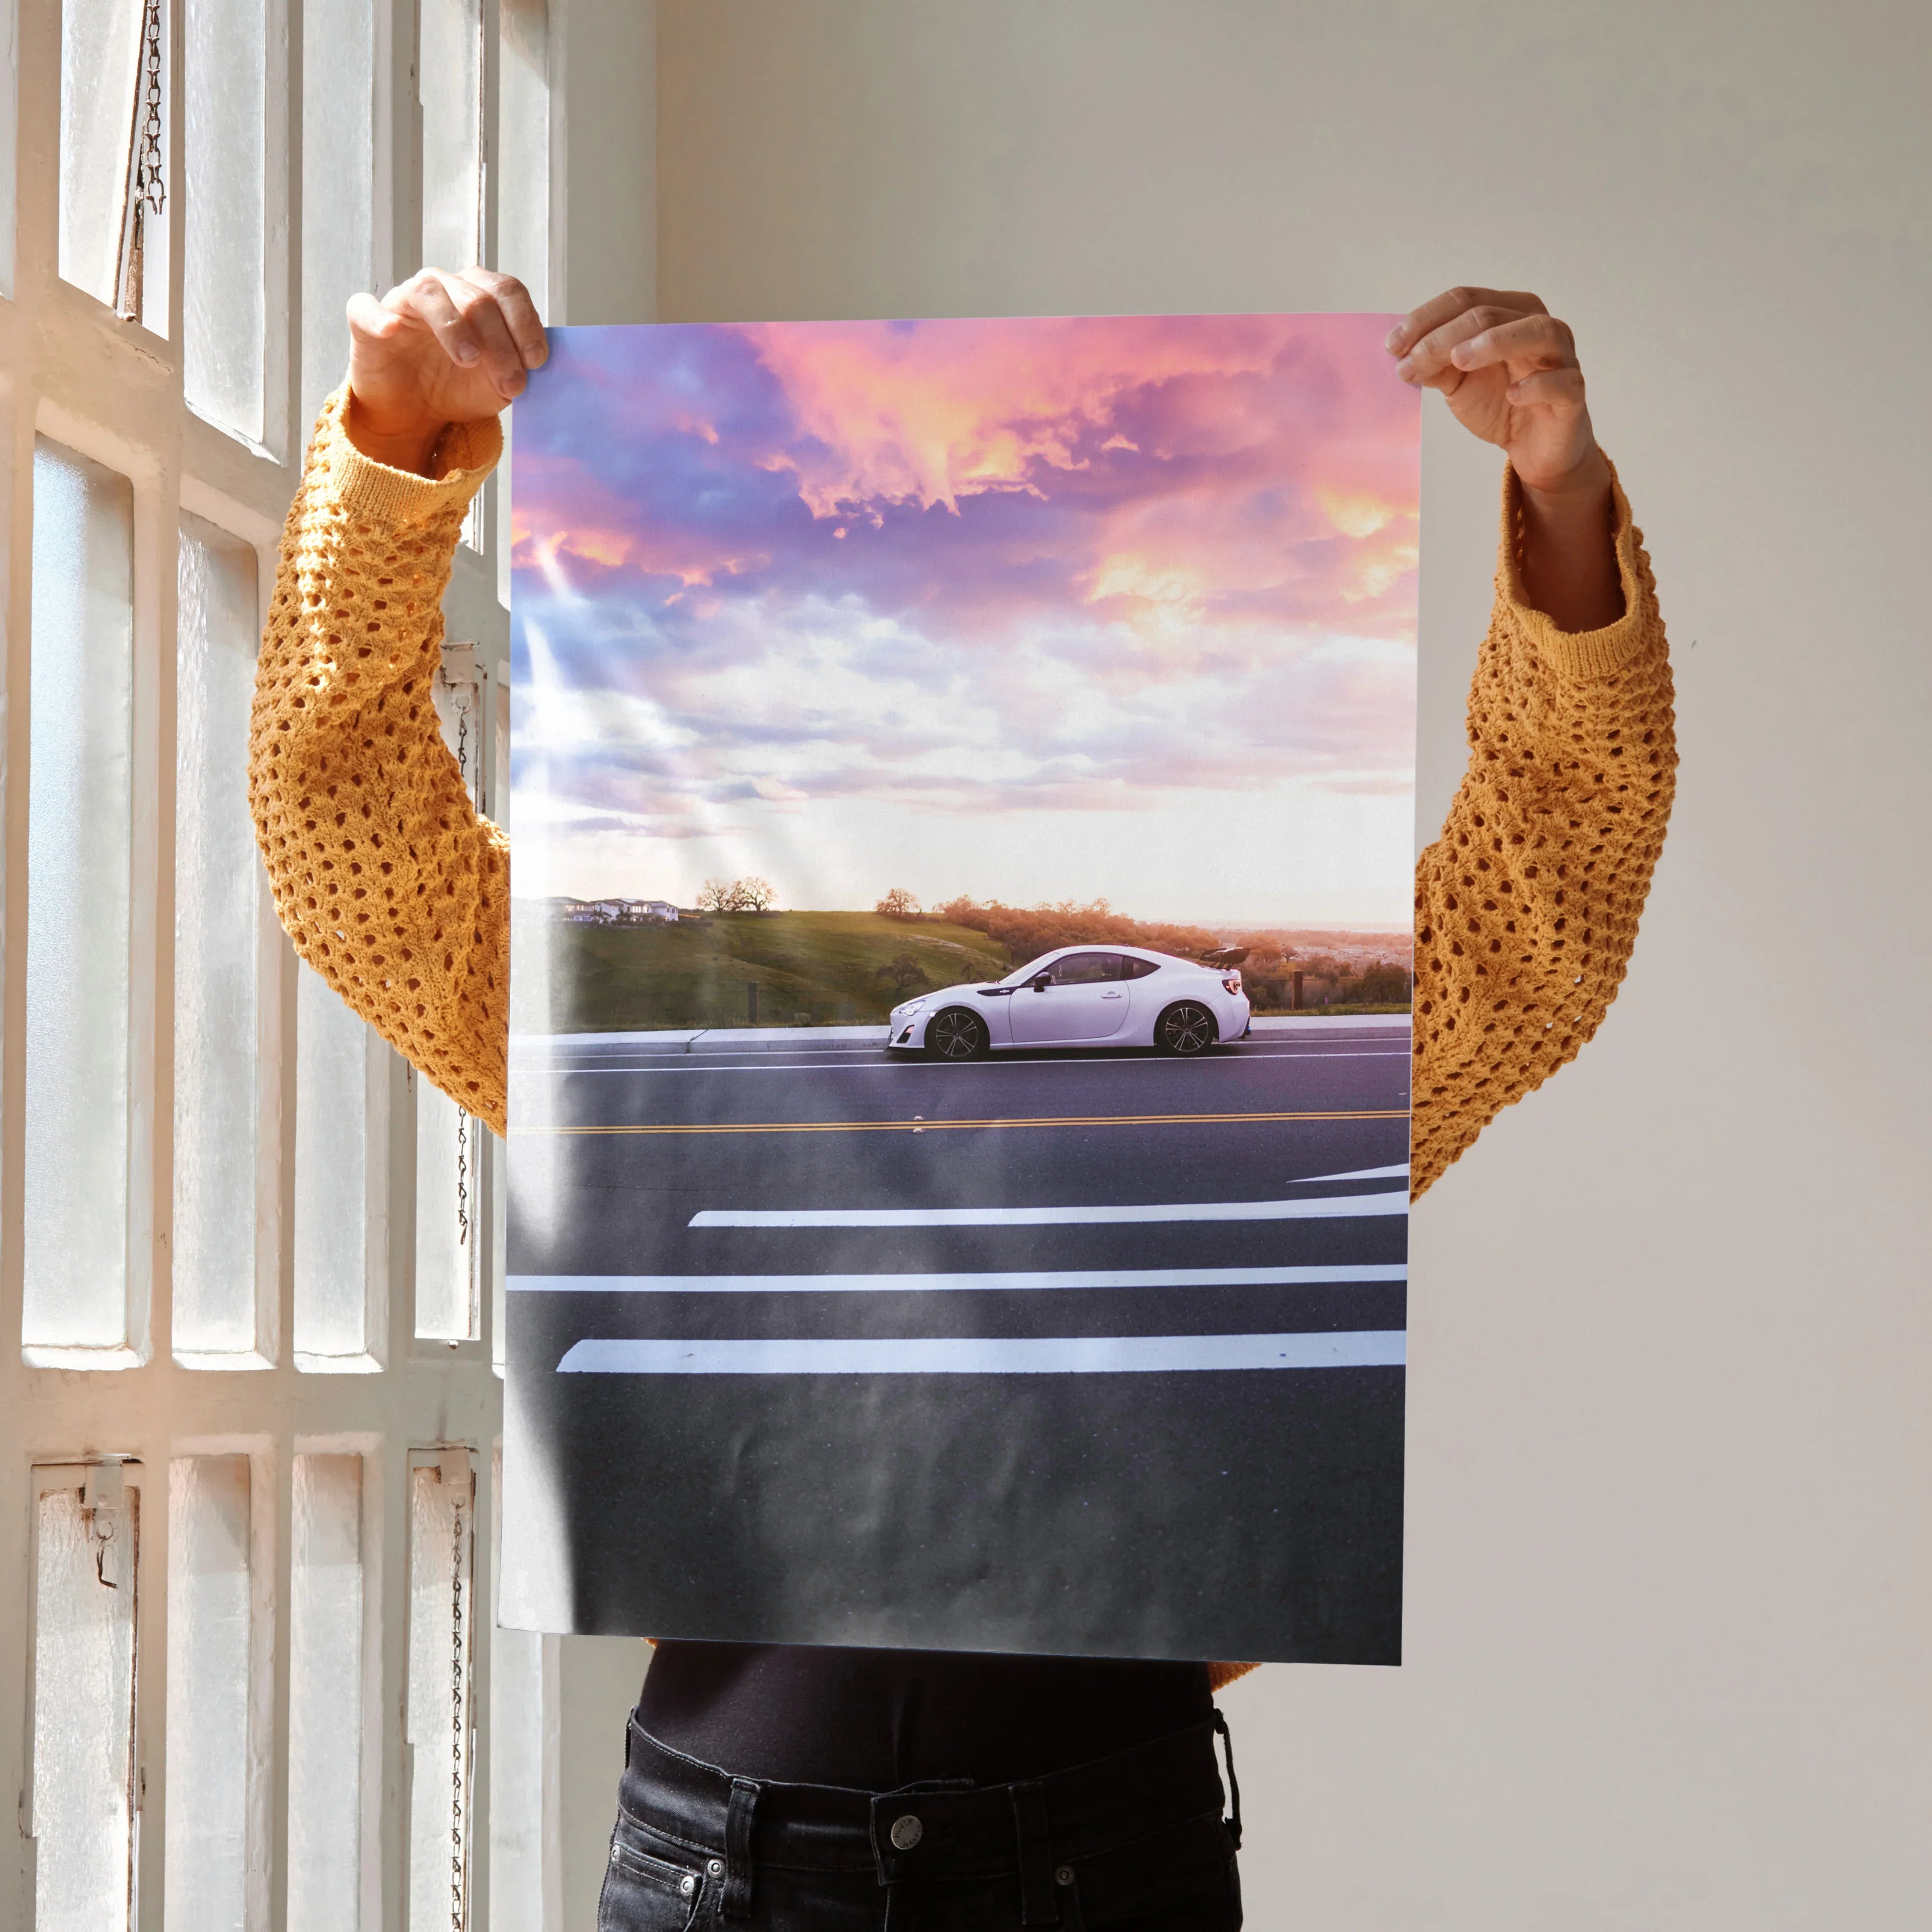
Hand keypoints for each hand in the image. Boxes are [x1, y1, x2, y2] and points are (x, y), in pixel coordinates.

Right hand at [344, 267, 546, 474]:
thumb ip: (517, 368)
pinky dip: (378, 317)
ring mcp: (404, 300)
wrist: (414, 412)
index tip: (536, 362)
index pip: (507, 291)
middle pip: (477, 297)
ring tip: (469, 361)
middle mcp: (443, 288)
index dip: (525, 323)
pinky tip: (391, 330)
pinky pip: (366, 307)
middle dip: (500, 342)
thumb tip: (533, 364)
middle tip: (511, 383)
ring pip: (430, 293)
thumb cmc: (457, 387)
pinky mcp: (366, 320)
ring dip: (454, 327)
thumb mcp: (497, 384)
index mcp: (479, 294)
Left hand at [1389, 287, 1621, 628]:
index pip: (1466, 299)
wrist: (1534, 448)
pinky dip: (1537, 385)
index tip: (1391, 346)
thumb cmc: (1500, 403)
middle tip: (1410, 363)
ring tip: (1458, 360)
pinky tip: (1512, 394)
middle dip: (1444, 337)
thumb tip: (1402, 355)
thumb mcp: (1458, 382)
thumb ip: (1435, 364)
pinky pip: (1562, 382)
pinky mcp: (1573, 394)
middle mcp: (1538, 326)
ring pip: (1536, 332)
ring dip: (1494, 342)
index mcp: (1509, 314)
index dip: (1426, 319)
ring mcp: (1561, 357)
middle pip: (1491, 314)